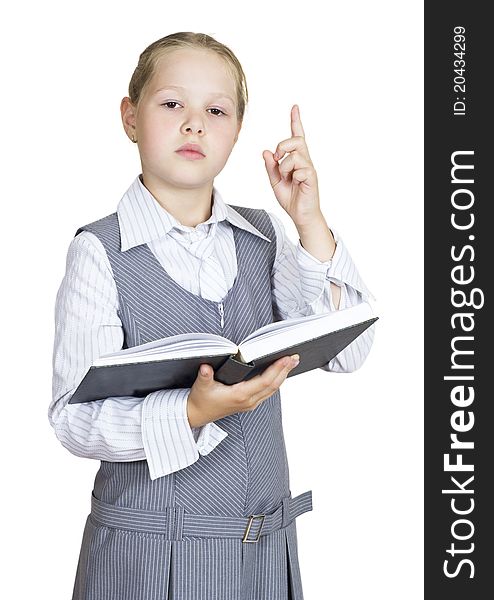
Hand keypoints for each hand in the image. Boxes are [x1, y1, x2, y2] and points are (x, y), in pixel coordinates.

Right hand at [187, 354, 299, 427]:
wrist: (197, 415)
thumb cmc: (201, 400)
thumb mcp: (201, 386)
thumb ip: (205, 376)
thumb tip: (206, 367)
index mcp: (240, 395)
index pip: (265, 381)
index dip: (277, 369)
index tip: (286, 358)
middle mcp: (248, 401)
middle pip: (273, 385)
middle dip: (285, 370)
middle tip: (295, 357)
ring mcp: (250, 403)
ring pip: (272, 389)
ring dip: (283, 375)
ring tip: (291, 362)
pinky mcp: (249, 403)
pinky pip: (267, 391)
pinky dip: (276, 381)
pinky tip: (279, 373)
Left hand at [262, 104, 321, 227]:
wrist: (300, 215)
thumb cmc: (291, 199)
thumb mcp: (275, 181)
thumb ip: (271, 167)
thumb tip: (266, 152)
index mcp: (296, 160)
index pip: (297, 137)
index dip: (295, 121)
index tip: (294, 108)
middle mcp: (304, 161)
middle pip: (296, 140)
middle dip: (282, 146)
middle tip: (277, 159)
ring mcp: (309, 168)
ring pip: (294, 155)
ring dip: (284, 166)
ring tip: (286, 178)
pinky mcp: (312, 177)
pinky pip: (300, 169)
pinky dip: (293, 176)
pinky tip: (295, 183)